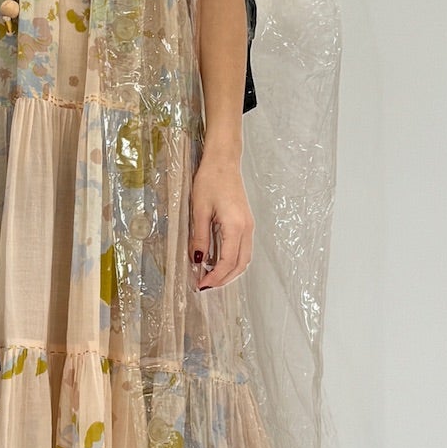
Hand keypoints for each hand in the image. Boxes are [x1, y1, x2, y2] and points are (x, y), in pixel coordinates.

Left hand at [190, 149, 253, 289]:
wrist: (223, 161)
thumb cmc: (211, 180)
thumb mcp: (199, 210)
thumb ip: (200, 238)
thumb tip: (198, 260)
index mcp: (236, 227)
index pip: (228, 262)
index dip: (215, 277)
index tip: (201, 285)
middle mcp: (247, 229)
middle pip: (240, 265)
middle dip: (224, 279)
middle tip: (205, 286)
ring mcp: (249, 226)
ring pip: (244, 259)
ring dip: (229, 272)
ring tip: (211, 277)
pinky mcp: (246, 222)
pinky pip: (243, 249)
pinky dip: (232, 260)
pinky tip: (218, 261)